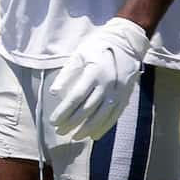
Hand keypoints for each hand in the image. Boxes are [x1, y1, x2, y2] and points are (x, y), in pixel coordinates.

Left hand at [46, 18, 150, 144]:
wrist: (127, 42)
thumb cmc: (97, 48)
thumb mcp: (79, 55)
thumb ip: (67, 74)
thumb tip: (54, 93)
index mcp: (94, 73)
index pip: (75, 98)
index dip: (63, 112)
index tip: (53, 122)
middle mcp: (108, 84)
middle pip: (87, 109)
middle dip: (71, 123)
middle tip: (59, 131)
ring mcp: (119, 92)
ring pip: (102, 116)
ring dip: (87, 129)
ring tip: (74, 137)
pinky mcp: (126, 96)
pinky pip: (115, 116)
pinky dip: (104, 127)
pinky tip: (94, 135)